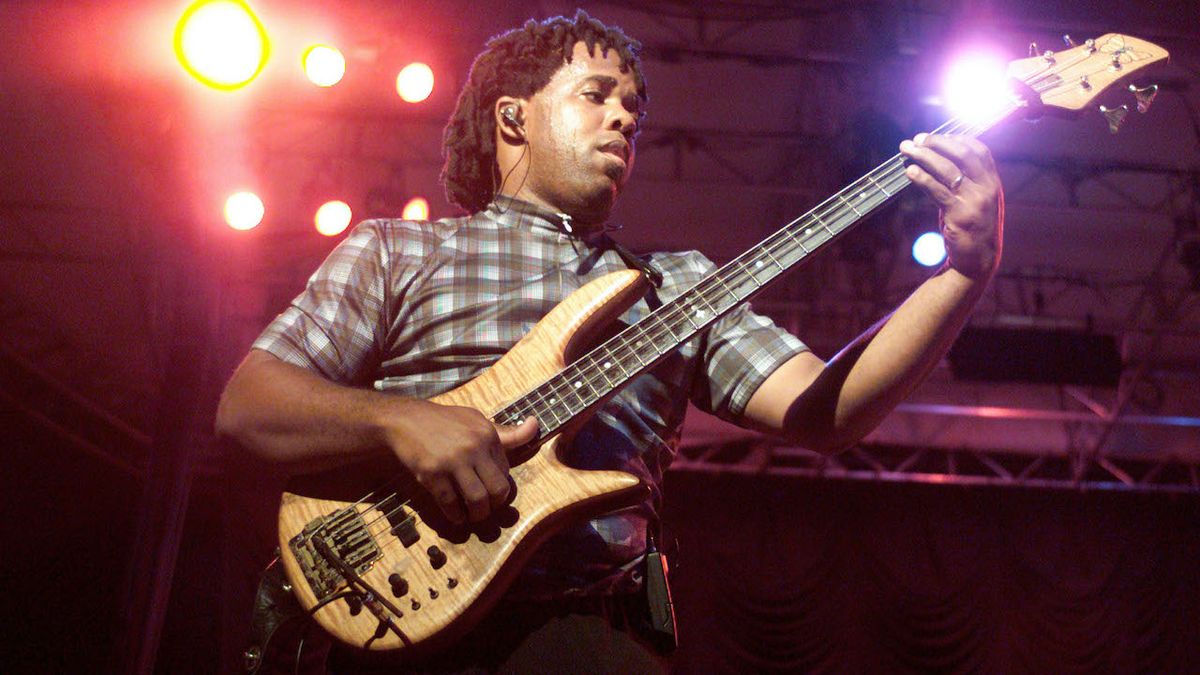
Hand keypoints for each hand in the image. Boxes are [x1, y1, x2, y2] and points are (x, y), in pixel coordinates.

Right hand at [381, 399, 538, 523]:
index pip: (505, 471)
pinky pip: (450, 503)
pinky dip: (455, 515)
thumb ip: (505, 433)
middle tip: (488, 508)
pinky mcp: (432, 474)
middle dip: (496, 505)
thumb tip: (535, 425)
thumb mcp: (477, 420)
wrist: (406, 420)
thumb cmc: (444, 421)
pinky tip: (456, 516)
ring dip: (478, 515)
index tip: (492, 490)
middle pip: (498, 489)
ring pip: (477, 499)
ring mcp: (452, 462)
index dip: (500, 485)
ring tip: (473, 515)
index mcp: (487, 435)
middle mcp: (473, 448)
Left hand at [899, 133, 1003, 279]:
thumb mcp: (976, 200)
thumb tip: (939, 157)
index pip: (978, 149)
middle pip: (962, 154)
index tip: (935, 136)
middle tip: (917, 139)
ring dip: (924, 156)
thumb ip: (966, 180)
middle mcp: (988, 188)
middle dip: (937, 142)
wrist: (978, 260)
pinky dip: (922, 178)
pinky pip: (938, 191)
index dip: (956, 138)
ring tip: (906, 149)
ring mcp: (975, 201)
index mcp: (992, 181)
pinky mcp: (960, 214)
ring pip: (947, 169)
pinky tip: (910, 171)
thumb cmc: (972, 227)